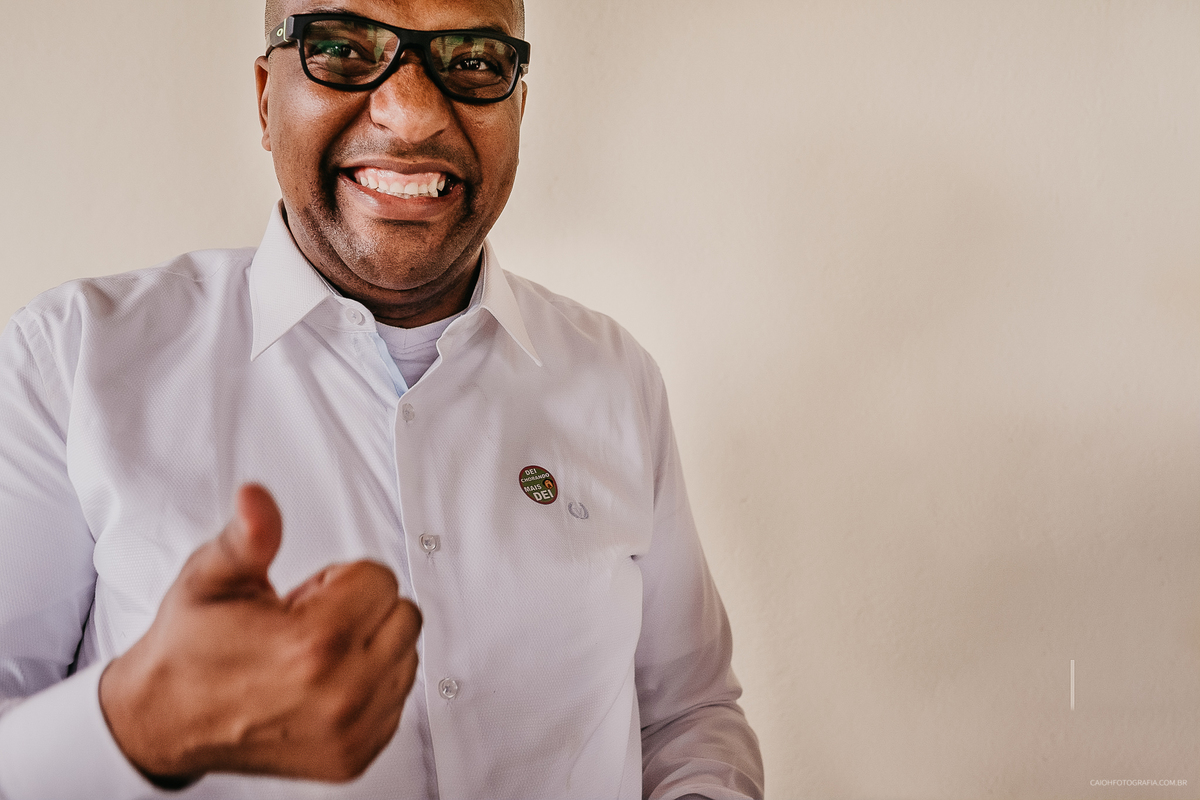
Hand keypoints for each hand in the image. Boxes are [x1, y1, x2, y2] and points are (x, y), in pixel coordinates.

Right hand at [99, 484, 421, 784]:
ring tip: (312, 655)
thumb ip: (248, 537)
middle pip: (403, 615)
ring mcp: (351, 731)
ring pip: (406, 655)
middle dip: (362, 608)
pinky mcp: (355, 755)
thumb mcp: (211, 578)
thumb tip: (257, 500)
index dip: (342, 578)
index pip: (381, 579)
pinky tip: (323, 683)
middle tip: (308, 622)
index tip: (306, 597)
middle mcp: (341, 694)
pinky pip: (397, 698)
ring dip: (370, 646)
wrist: (165, 719)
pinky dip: (370, 684)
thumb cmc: (190, 649)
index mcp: (314, 645)